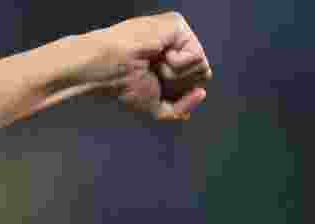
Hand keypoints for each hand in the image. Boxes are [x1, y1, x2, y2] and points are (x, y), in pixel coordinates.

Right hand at [91, 12, 211, 121]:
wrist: (110, 69)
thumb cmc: (125, 84)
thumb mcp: (156, 106)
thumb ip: (179, 108)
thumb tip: (201, 94)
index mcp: (172, 63)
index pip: (197, 83)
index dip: (180, 93)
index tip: (158, 85)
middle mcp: (178, 47)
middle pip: (204, 75)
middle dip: (180, 84)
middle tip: (156, 73)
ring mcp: (178, 35)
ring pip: (202, 67)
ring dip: (176, 75)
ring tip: (156, 64)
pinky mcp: (177, 25)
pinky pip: (196, 55)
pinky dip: (177, 64)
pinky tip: (160, 56)